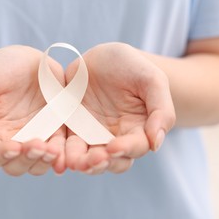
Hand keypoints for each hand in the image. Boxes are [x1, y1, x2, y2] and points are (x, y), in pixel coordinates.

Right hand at [0, 46, 65, 175]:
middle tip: (37, 146)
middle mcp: (11, 141)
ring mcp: (35, 137)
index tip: (13, 147)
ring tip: (52, 150)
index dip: (0, 156)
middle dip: (26, 160)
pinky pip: (60, 148)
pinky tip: (63, 151)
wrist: (24, 58)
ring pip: (38, 163)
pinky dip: (62, 154)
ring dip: (44, 161)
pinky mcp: (56, 130)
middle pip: (15, 166)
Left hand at [65, 43, 174, 174]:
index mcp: (138, 129)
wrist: (103, 55)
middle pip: (111, 161)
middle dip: (102, 163)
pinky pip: (66, 143)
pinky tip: (57, 153)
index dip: (127, 149)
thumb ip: (161, 110)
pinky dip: (62, 151)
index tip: (115, 147)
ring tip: (73, 162)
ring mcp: (91, 134)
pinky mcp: (71, 127)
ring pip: (87, 157)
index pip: (136, 146)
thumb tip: (157, 143)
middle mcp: (115, 137)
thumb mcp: (152, 80)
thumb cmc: (132, 66)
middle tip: (93, 160)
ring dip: (81, 162)